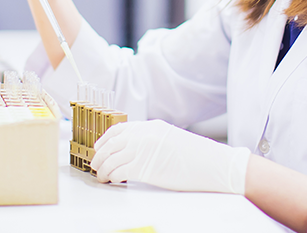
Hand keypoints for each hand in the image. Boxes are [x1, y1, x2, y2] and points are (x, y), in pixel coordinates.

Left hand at [91, 119, 250, 194]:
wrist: (211, 164)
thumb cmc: (196, 155)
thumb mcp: (170, 138)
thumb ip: (151, 140)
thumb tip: (135, 149)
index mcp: (150, 127)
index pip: (119, 130)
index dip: (104, 140)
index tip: (99, 148)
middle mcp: (143, 135)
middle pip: (111, 144)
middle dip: (99, 155)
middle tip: (95, 164)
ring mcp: (143, 150)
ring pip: (111, 159)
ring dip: (102, 169)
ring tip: (101, 176)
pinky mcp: (145, 168)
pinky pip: (119, 172)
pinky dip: (112, 177)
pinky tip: (112, 181)